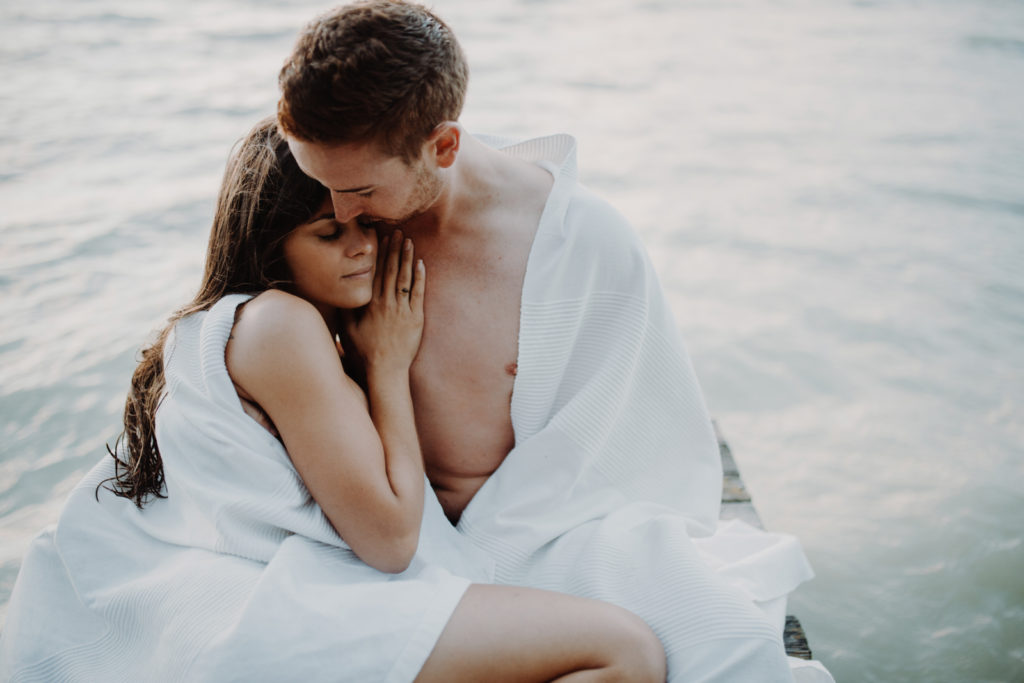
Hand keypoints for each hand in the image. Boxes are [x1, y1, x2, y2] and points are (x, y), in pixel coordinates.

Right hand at [345, 229, 424, 371]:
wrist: (384, 370)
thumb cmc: (364, 352)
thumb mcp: (347, 330)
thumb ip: (345, 309)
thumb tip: (341, 292)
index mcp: (370, 304)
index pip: (376, 272)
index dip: (380, 254)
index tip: (382, 238)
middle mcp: (386, 303)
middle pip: (391, 270)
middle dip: (395, 249)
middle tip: (398, 231)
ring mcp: (402, 310)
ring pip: (404, 278)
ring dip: (407, 258)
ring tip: (409, 241)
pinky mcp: (416, 319)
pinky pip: (418, 294)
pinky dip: (420, 278)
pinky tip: (421, 264)